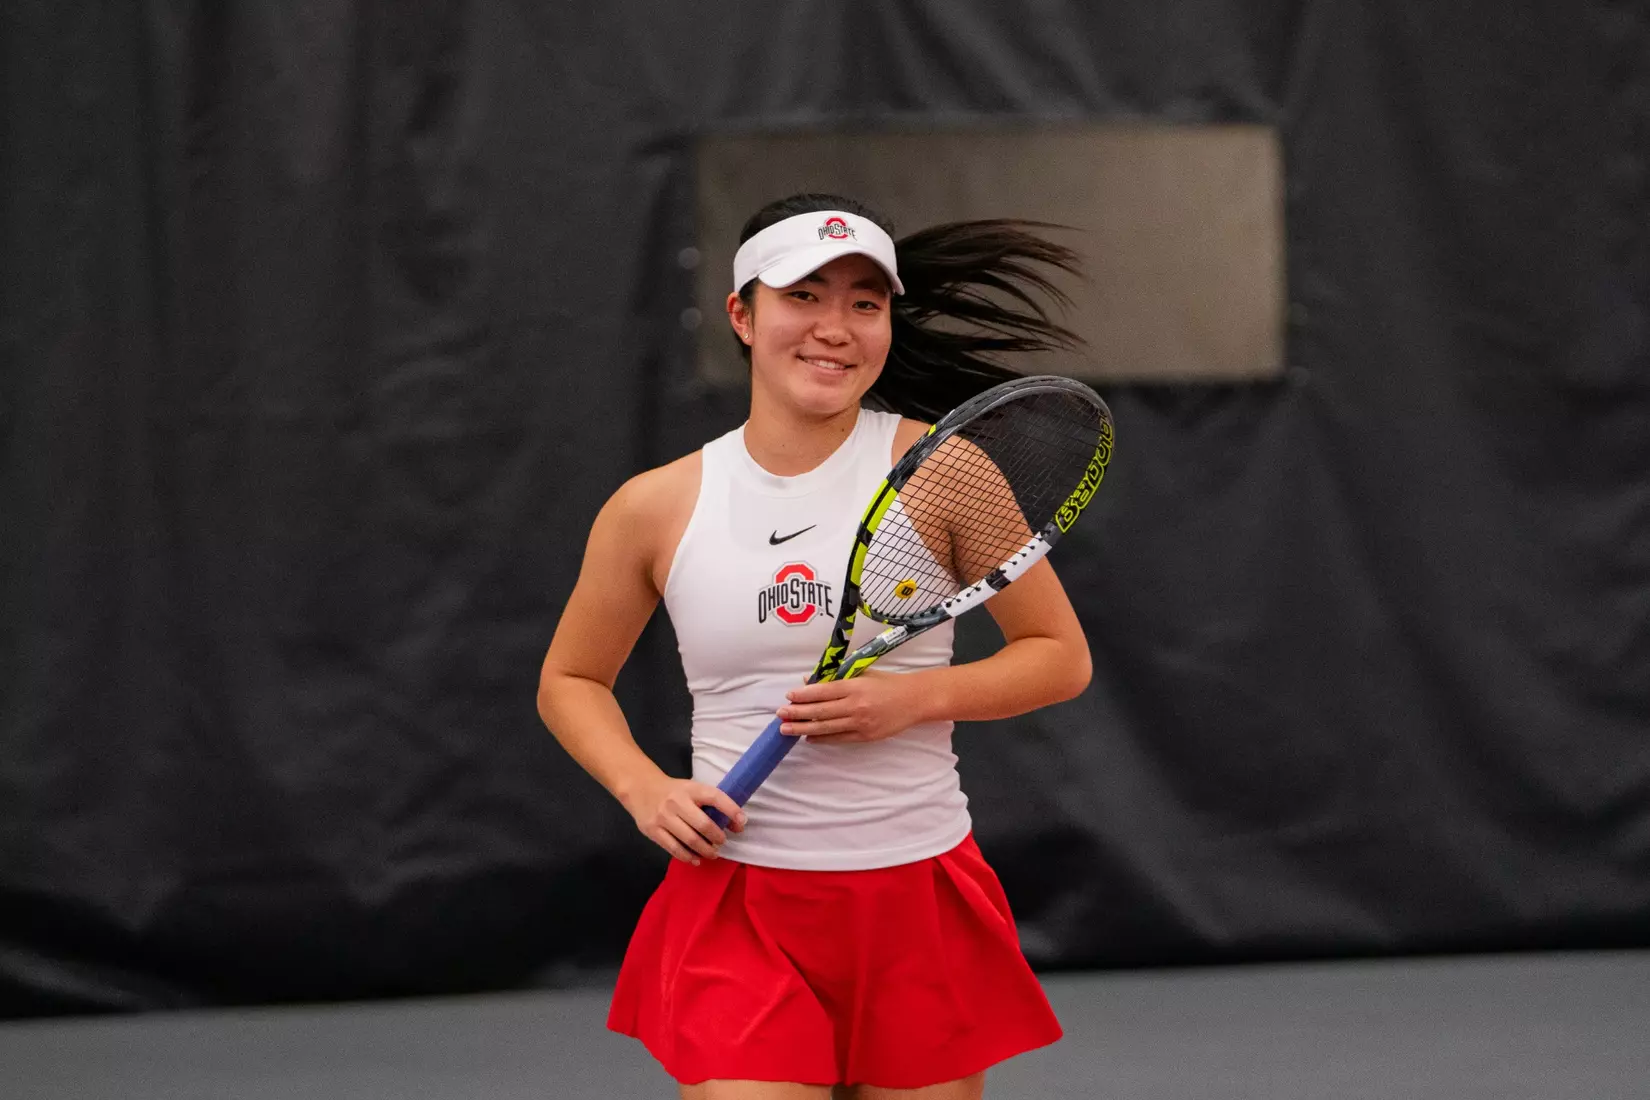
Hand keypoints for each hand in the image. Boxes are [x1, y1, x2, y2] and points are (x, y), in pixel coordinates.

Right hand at [622, 774, 745, 863]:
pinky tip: (696, 859)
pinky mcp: (653, 831)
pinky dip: (688, 857)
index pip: (715, 797)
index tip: (742, 822)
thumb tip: (738, 824)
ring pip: (689, 839)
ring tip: (713, 853)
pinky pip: (674, 848)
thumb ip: (713, 805)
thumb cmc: (674, 791)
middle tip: (722, 842)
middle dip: (717, 837)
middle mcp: (677, 802)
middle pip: (703, 824)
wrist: (640, 788)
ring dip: (705, 850)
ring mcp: (663, 817)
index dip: (730, 809)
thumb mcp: (693, 790)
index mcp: (690, 789)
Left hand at [777, 670, 924, 743]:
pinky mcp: (866, 736)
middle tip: (780, 715)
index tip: (789, 696)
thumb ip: (837, 677)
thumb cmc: (888, 683)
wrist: (914, 700)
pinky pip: (839, 738)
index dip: (804, 695)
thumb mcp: (863, 673)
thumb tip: (809, 680)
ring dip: (804, 729)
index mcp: (855, 686)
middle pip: (821, 711)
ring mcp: (861, 723)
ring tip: (786, 730)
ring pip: (827, 727)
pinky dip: (823, 738)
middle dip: (798, 713)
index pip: (824, 691)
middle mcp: (856, 705)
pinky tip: (809, 738)